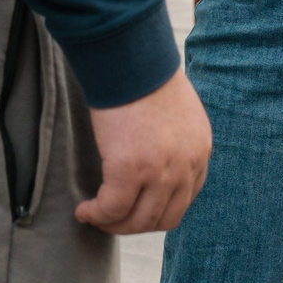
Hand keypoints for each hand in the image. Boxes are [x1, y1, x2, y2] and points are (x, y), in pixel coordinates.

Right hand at [78, 68, 211, 234]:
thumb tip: (150, 155)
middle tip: (110, 218)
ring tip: (94, 216)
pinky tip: (83, 210)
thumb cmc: (144, 76)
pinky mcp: (130, 171)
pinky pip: (112, 209)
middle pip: (164, 218)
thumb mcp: (175, 112)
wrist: (130, 58)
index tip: (134, 206)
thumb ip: (173, 138)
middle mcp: (186, 166)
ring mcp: (161, 172)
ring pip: (138, 221)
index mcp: (200, 151)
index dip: (157, 209)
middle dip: (135, 224)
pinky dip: (96, 215)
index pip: (185, 199)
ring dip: (114, 225)